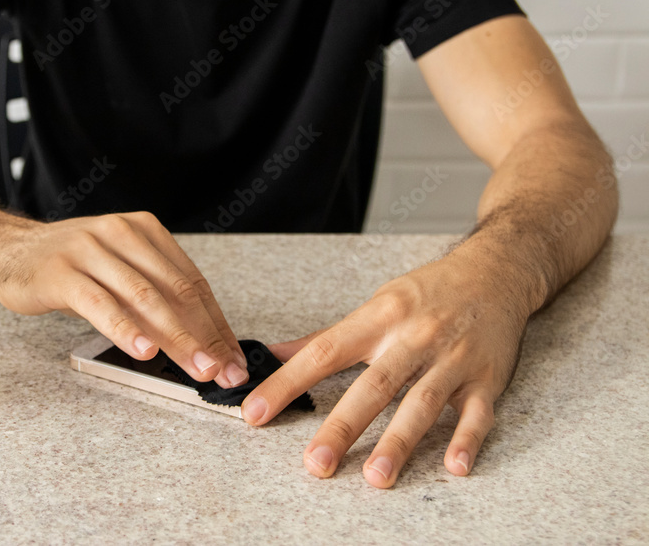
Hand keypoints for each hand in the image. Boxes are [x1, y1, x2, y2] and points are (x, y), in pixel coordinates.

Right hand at [0, 211, 249, 387]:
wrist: (9, 249)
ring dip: (176, 337)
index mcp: (145, 231)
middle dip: (205, 335)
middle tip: (224, 371)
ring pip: (144, 297)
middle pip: (175, 290)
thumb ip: (154, 298)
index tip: (233, 358)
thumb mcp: (118, 273)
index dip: (216, 323)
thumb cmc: (70, 267)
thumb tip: (201, 345)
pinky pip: (100, 304)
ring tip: (197, 368)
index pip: (192, 282)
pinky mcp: (62, 272)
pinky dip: (125, 329)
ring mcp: (90, 250)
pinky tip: (143, 352)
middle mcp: (121, 234)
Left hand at [241, 248, 530, 487]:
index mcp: (378, 318)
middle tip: (316, 463)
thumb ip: (326, 337)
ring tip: (376, 477)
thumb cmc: (427, 293)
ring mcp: (451, 359)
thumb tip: (272, 352)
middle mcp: (412, 338)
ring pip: (421, 403)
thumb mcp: (375, 303)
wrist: (494, 272)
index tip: (256, 411)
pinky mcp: (486, 378)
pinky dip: (467, 439)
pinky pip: (476, 412)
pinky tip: (455, 466)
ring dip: (399, 442)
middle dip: (342, 426)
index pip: (324, 352)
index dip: (287, 382)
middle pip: (373, 385)